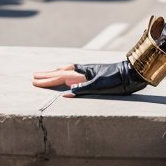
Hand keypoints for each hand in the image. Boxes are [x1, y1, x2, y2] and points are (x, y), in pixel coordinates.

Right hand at [31, 61, 147, 97]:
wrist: (131, 74)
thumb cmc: (116, 80)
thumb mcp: (99, 86)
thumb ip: (82, 89)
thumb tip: (65, 94)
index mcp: (82, 73)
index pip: (60, 77)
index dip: (47, 81)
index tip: (35, 82)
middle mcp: (83, 71)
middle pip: (61, 72)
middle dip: (47, 75)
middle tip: (34, 76)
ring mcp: (88, 73)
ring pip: (67, 72)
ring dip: (55, 74)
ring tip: (46, 75)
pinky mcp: (93, 75)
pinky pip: (74, 75)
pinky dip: (66, 75)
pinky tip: (66, 78)